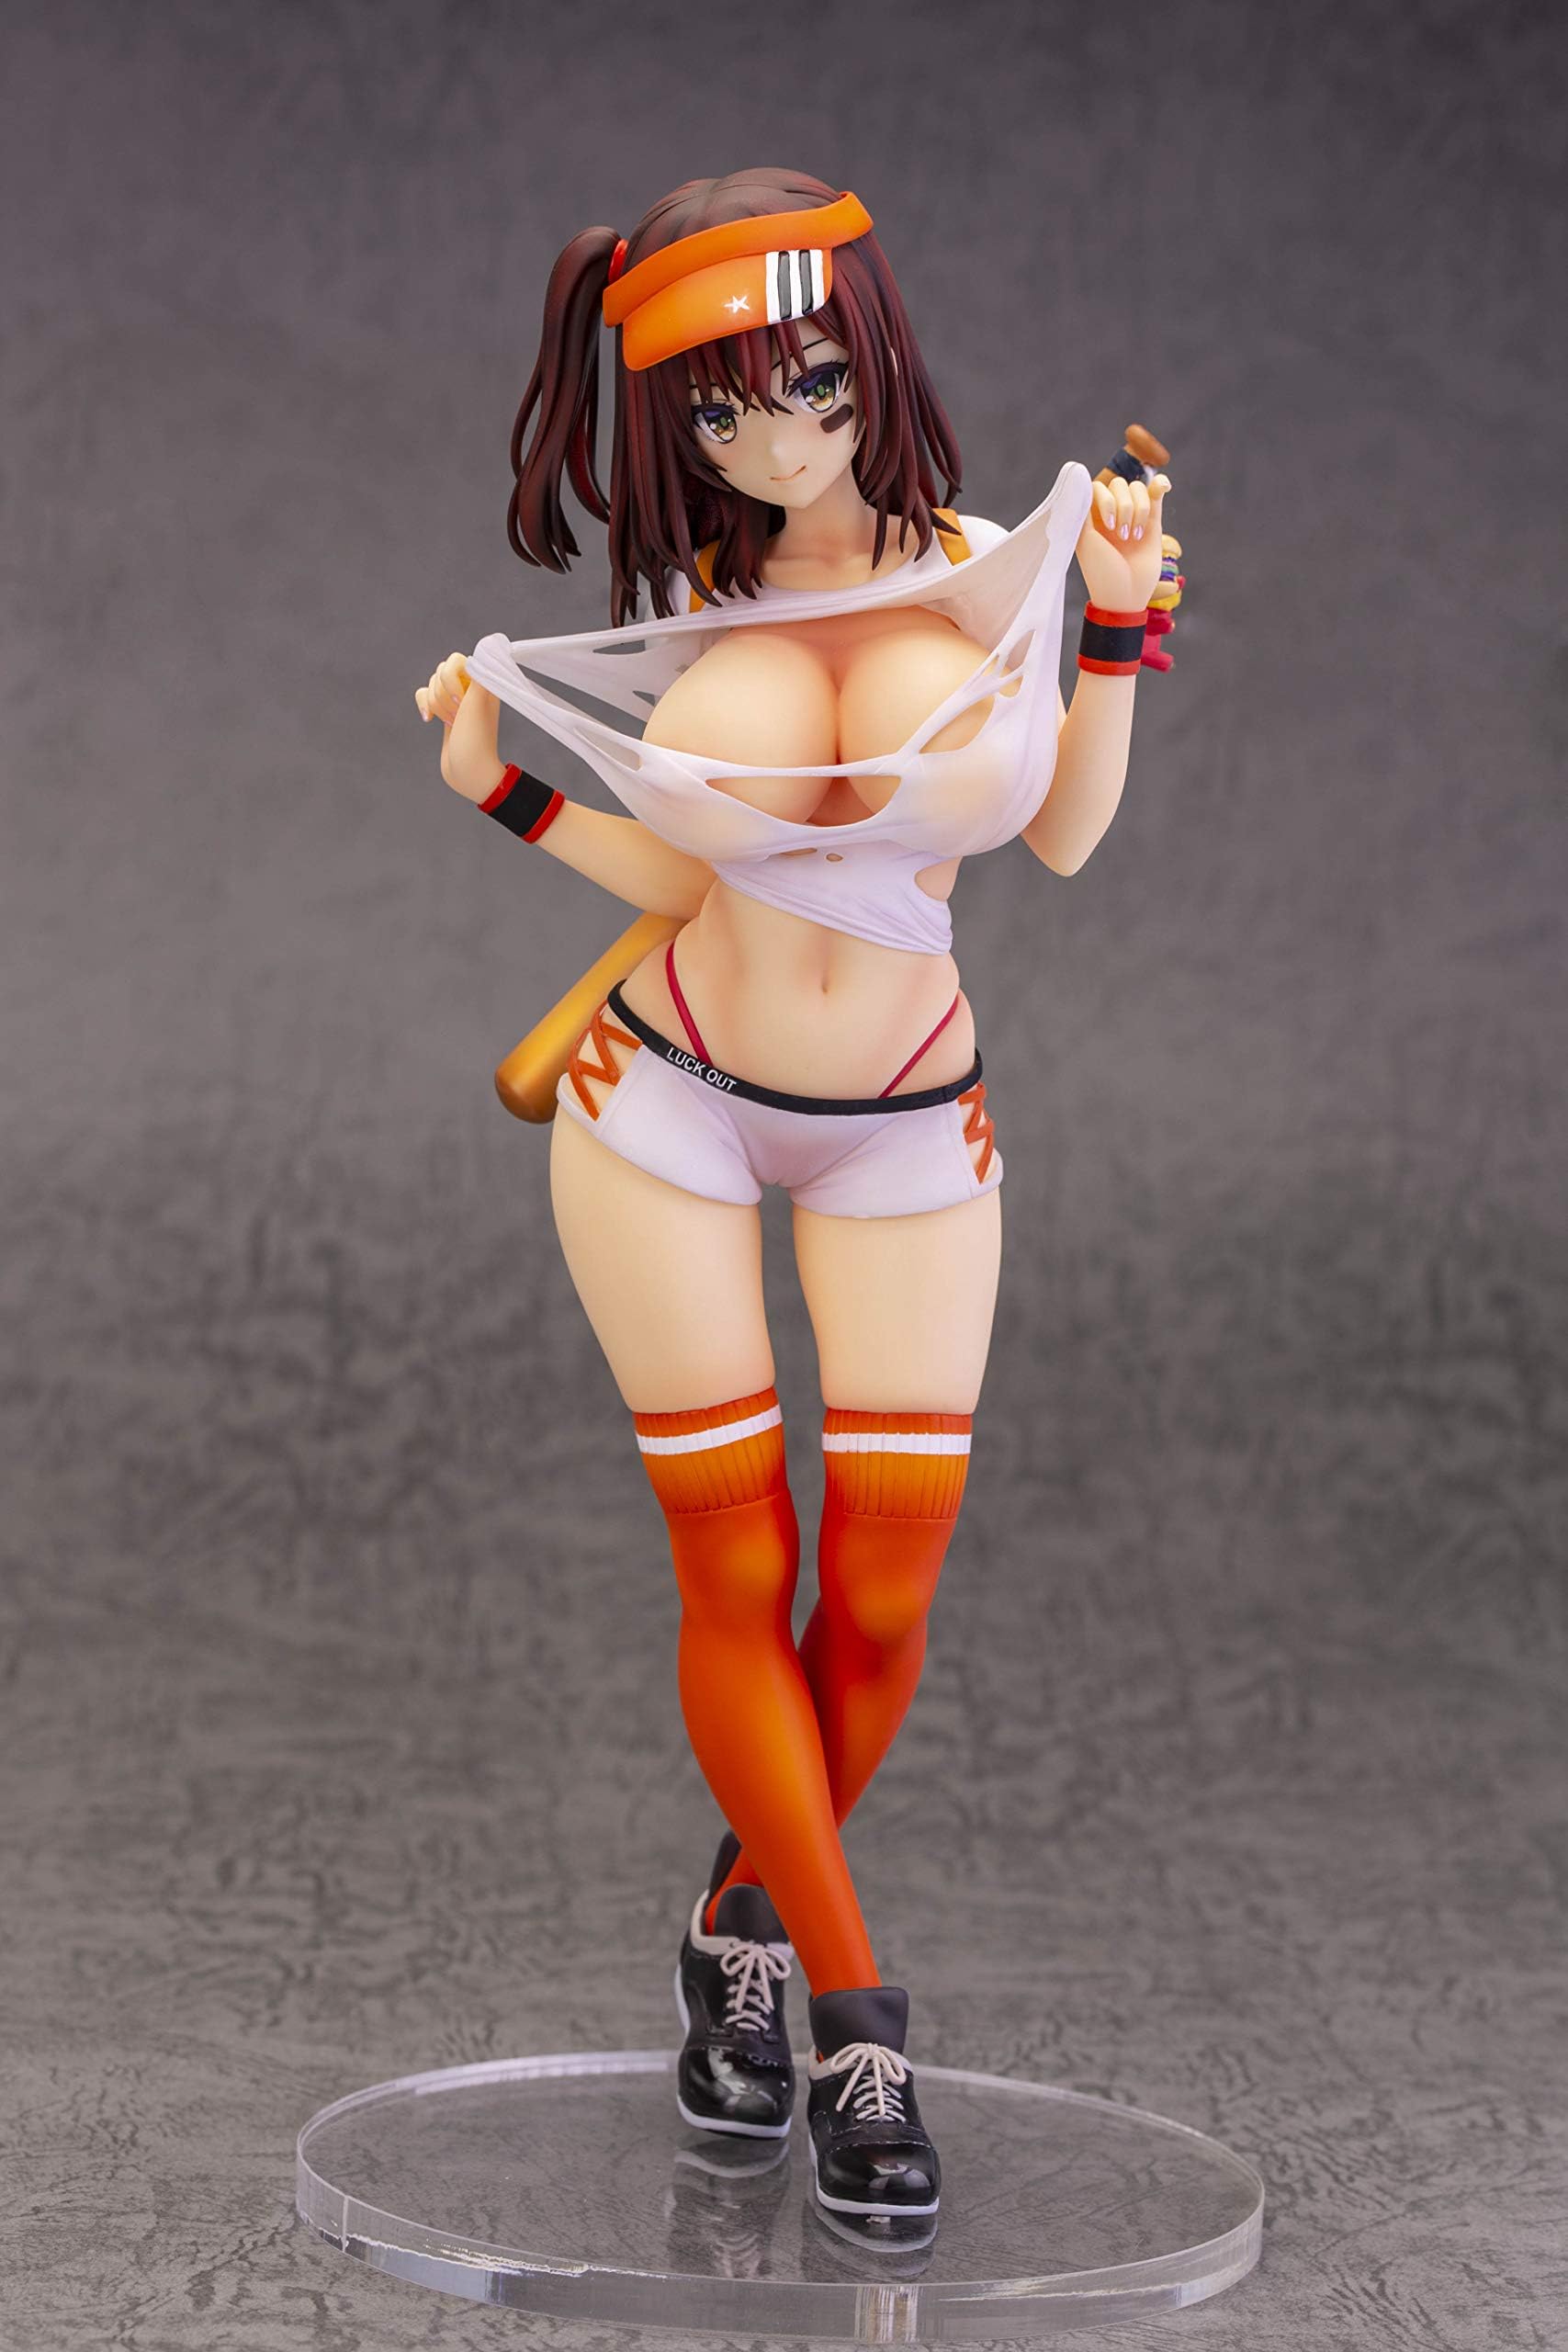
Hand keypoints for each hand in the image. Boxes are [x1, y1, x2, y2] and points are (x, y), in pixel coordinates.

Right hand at [414, 651, 503, 802]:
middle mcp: (470, 688)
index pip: (456, 660)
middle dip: (442, 696)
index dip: (451, 679)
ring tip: (451, 724)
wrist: (469, 773)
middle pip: (439, 672)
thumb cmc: (476, 741)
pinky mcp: (442, 711)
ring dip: (435, 705)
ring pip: (430, 685)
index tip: (461, 702)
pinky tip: (429, 721)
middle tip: (458, 717)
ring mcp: (455, 700)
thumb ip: (478, 674)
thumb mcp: (477, 704)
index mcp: (482, 683)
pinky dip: (423, 706)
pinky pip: (423, 695)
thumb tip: (485, 650)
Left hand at [1076, 473, 1171, 613]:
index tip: (1107, 525)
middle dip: (1123, 507)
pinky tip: (1163, 487)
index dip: (1106, 500)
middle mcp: (1112, 513)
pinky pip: (1156, 493)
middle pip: (1120, 484)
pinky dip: (1160, 485)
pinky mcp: (1153, 522)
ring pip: (1139, 489)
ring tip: (1134, 537)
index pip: (1098, 487)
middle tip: (1121, 535)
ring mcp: (1133, 516)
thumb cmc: (1100, 571)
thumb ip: (1083, 508)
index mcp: (1091, 516)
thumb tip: (1081, 477)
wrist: (1124, 595)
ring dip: (1138, 509)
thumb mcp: (1084, 539)